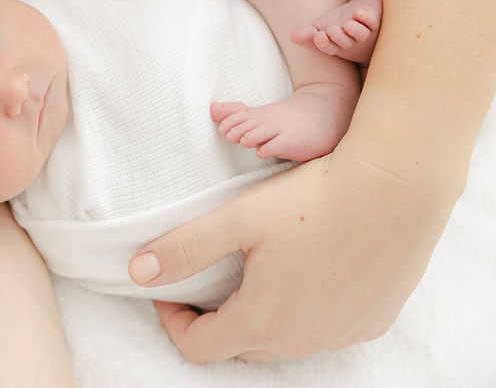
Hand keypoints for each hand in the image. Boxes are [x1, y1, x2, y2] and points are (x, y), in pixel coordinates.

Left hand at [128, 144, 462, 361]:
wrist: (397, 188)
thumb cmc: (312, 199)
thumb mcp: (236, 219)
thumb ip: (184, 247)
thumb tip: (137, 271)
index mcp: (261, 321)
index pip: (199, 346)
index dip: (172, 320)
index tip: (166, 290)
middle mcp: (302, 341)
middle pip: (240, 346)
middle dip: (213, 319)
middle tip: (204, 280)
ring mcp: (342, 335)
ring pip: (284, 342)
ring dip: (258, 317)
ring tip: (251, 273)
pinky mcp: (373, 321)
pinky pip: (325, 330)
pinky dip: (303, 312)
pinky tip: (303, 274)